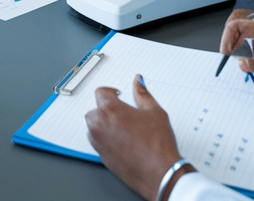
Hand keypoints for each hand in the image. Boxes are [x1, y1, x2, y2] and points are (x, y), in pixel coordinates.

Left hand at [86, 76, 190, 200]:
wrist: (159, 171)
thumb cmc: (158, 144)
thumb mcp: (154, 111)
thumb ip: (142, 94)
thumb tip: (138, 82)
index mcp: (110, 110)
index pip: (100, 92)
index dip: (110, 92)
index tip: (118, 95)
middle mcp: (100, 125)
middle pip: (94, 110)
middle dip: (106, 109)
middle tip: (123, 112)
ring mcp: (99, 142)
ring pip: (94, 127)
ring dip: (103, 124)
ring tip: (124, 128)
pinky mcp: (101, 157)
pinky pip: (98, 142)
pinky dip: (105, 139)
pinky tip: (123, 141)